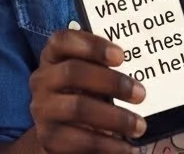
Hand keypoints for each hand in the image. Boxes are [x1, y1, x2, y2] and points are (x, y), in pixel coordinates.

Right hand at [27, 29, 146, 152]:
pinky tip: (128, 148)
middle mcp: (42, 80)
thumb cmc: (83, 96)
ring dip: (115, 117)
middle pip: (72, 72)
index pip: (61, 41)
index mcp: (52, 58)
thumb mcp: (89, 77)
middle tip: (141, 94)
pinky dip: (109, 145)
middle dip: (111, 82)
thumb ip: (103, 67)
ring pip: (77, 108)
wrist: (61, 133)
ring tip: (139, 126)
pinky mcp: (48, 137)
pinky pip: (80, 141)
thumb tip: (141, 64)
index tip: (121, 56)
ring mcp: (43, 109)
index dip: (90, 45)